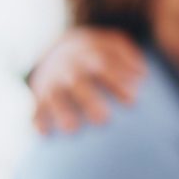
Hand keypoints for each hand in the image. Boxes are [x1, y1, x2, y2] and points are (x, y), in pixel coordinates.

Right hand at [28, 27, 144, 133]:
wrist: (60, 46)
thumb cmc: (98, 52)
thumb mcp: (112, 43)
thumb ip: (129, 55)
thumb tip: (143, 75)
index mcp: (90, 54)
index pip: (104, 66)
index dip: (117, 80)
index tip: (133, 100)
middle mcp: (70, 68)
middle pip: (78, 82)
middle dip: (89, 100)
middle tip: (103, 120)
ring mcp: (53, 81)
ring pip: (54, 96)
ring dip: (62, 111)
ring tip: (72, 129)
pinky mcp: (40, 94)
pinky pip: (36, 107)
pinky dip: (37, 120)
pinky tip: (45, 134)